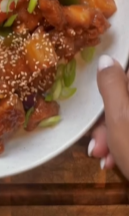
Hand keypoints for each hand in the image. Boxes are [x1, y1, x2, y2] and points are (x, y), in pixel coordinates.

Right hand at [88, 55, 128, 176]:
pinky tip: (115, 159)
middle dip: (106, 118)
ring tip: (102, 156)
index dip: (107, 87)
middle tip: (97, 141)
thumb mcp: (119, 115)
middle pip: (125, 97)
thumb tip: (106, 59)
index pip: (124, 72)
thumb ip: (111, 84)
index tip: (94, 109)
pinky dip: (123, 141)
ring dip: (111, 134)